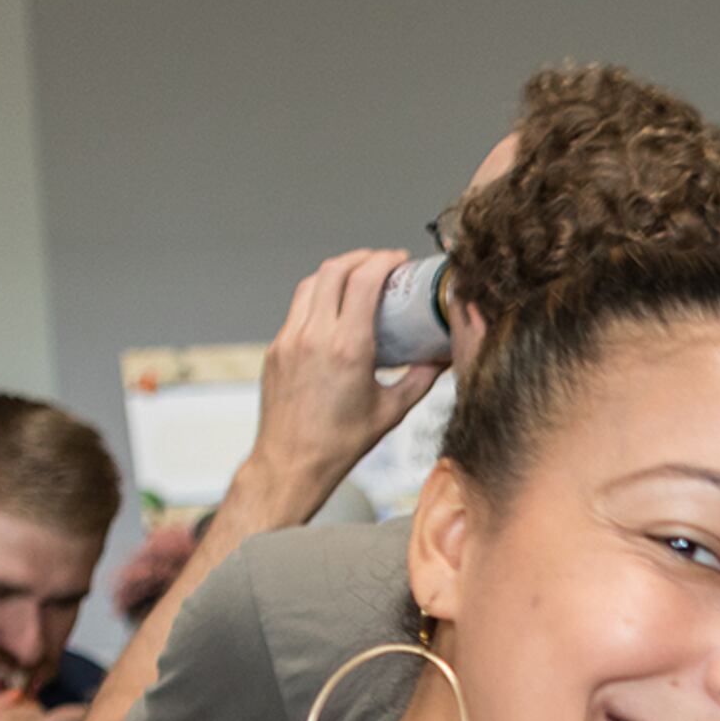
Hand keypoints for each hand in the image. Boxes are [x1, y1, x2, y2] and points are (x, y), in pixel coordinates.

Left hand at [238, 250, 445, 508]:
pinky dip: (318, 298)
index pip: (363, 281)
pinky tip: (334, 311)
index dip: (383, 261)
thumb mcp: (391, 411)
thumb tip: (442, 359)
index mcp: (347, 348)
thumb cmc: (340, 443)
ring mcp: (290, 339)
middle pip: (333, 270)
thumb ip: (420, 380)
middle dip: (360, 258)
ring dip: (336, 273)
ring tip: (356, 279)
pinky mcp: (276, 348)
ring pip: (311, 283)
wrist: (292, 462)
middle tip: (380, 263)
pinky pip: (298, 309)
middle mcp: (315, 336)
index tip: (398, 260)